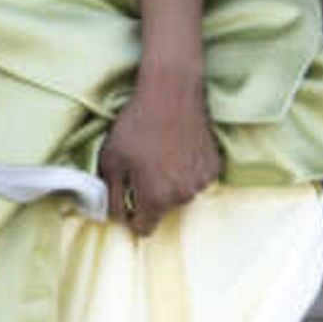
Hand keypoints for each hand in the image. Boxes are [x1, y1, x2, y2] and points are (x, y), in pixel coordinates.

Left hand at [95, 76, 220, 235]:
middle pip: (162, 209)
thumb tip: (113, 214)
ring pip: (181, 193)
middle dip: (152, 195)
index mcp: (155, 198)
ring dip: (171, 182)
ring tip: (162, 154)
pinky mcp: (213, 165)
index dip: (131, 216)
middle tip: (143, 166)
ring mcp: (201, 181)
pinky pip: (197, 178)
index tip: (128, 200)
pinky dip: (188, 169)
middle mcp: (182, 196)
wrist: (171, 93)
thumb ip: (109, 194)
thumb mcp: (110, 160)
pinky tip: (179, 148)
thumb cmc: (137, 125)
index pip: (143, 228)